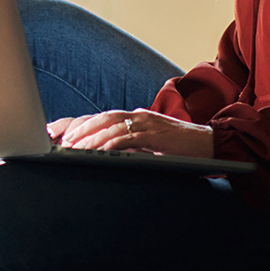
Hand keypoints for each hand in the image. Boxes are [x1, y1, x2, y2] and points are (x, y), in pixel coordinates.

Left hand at [46, 109, 214, 157]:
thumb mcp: (149, 145)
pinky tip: (100, 151)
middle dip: (79, 128)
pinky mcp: (155, 134)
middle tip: (61, 141)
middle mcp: (137, 116)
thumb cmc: (179, 148)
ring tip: (74, 148)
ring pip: (111, 125)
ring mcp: (146, 123)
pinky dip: (111, 143)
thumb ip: (129, 145)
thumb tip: (105, 154)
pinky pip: (128, 137)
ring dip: (90, 136)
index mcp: (134, 117)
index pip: (101, 117)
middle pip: (101, 117)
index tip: (59, 134)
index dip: (79, 124)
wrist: (210, 145)